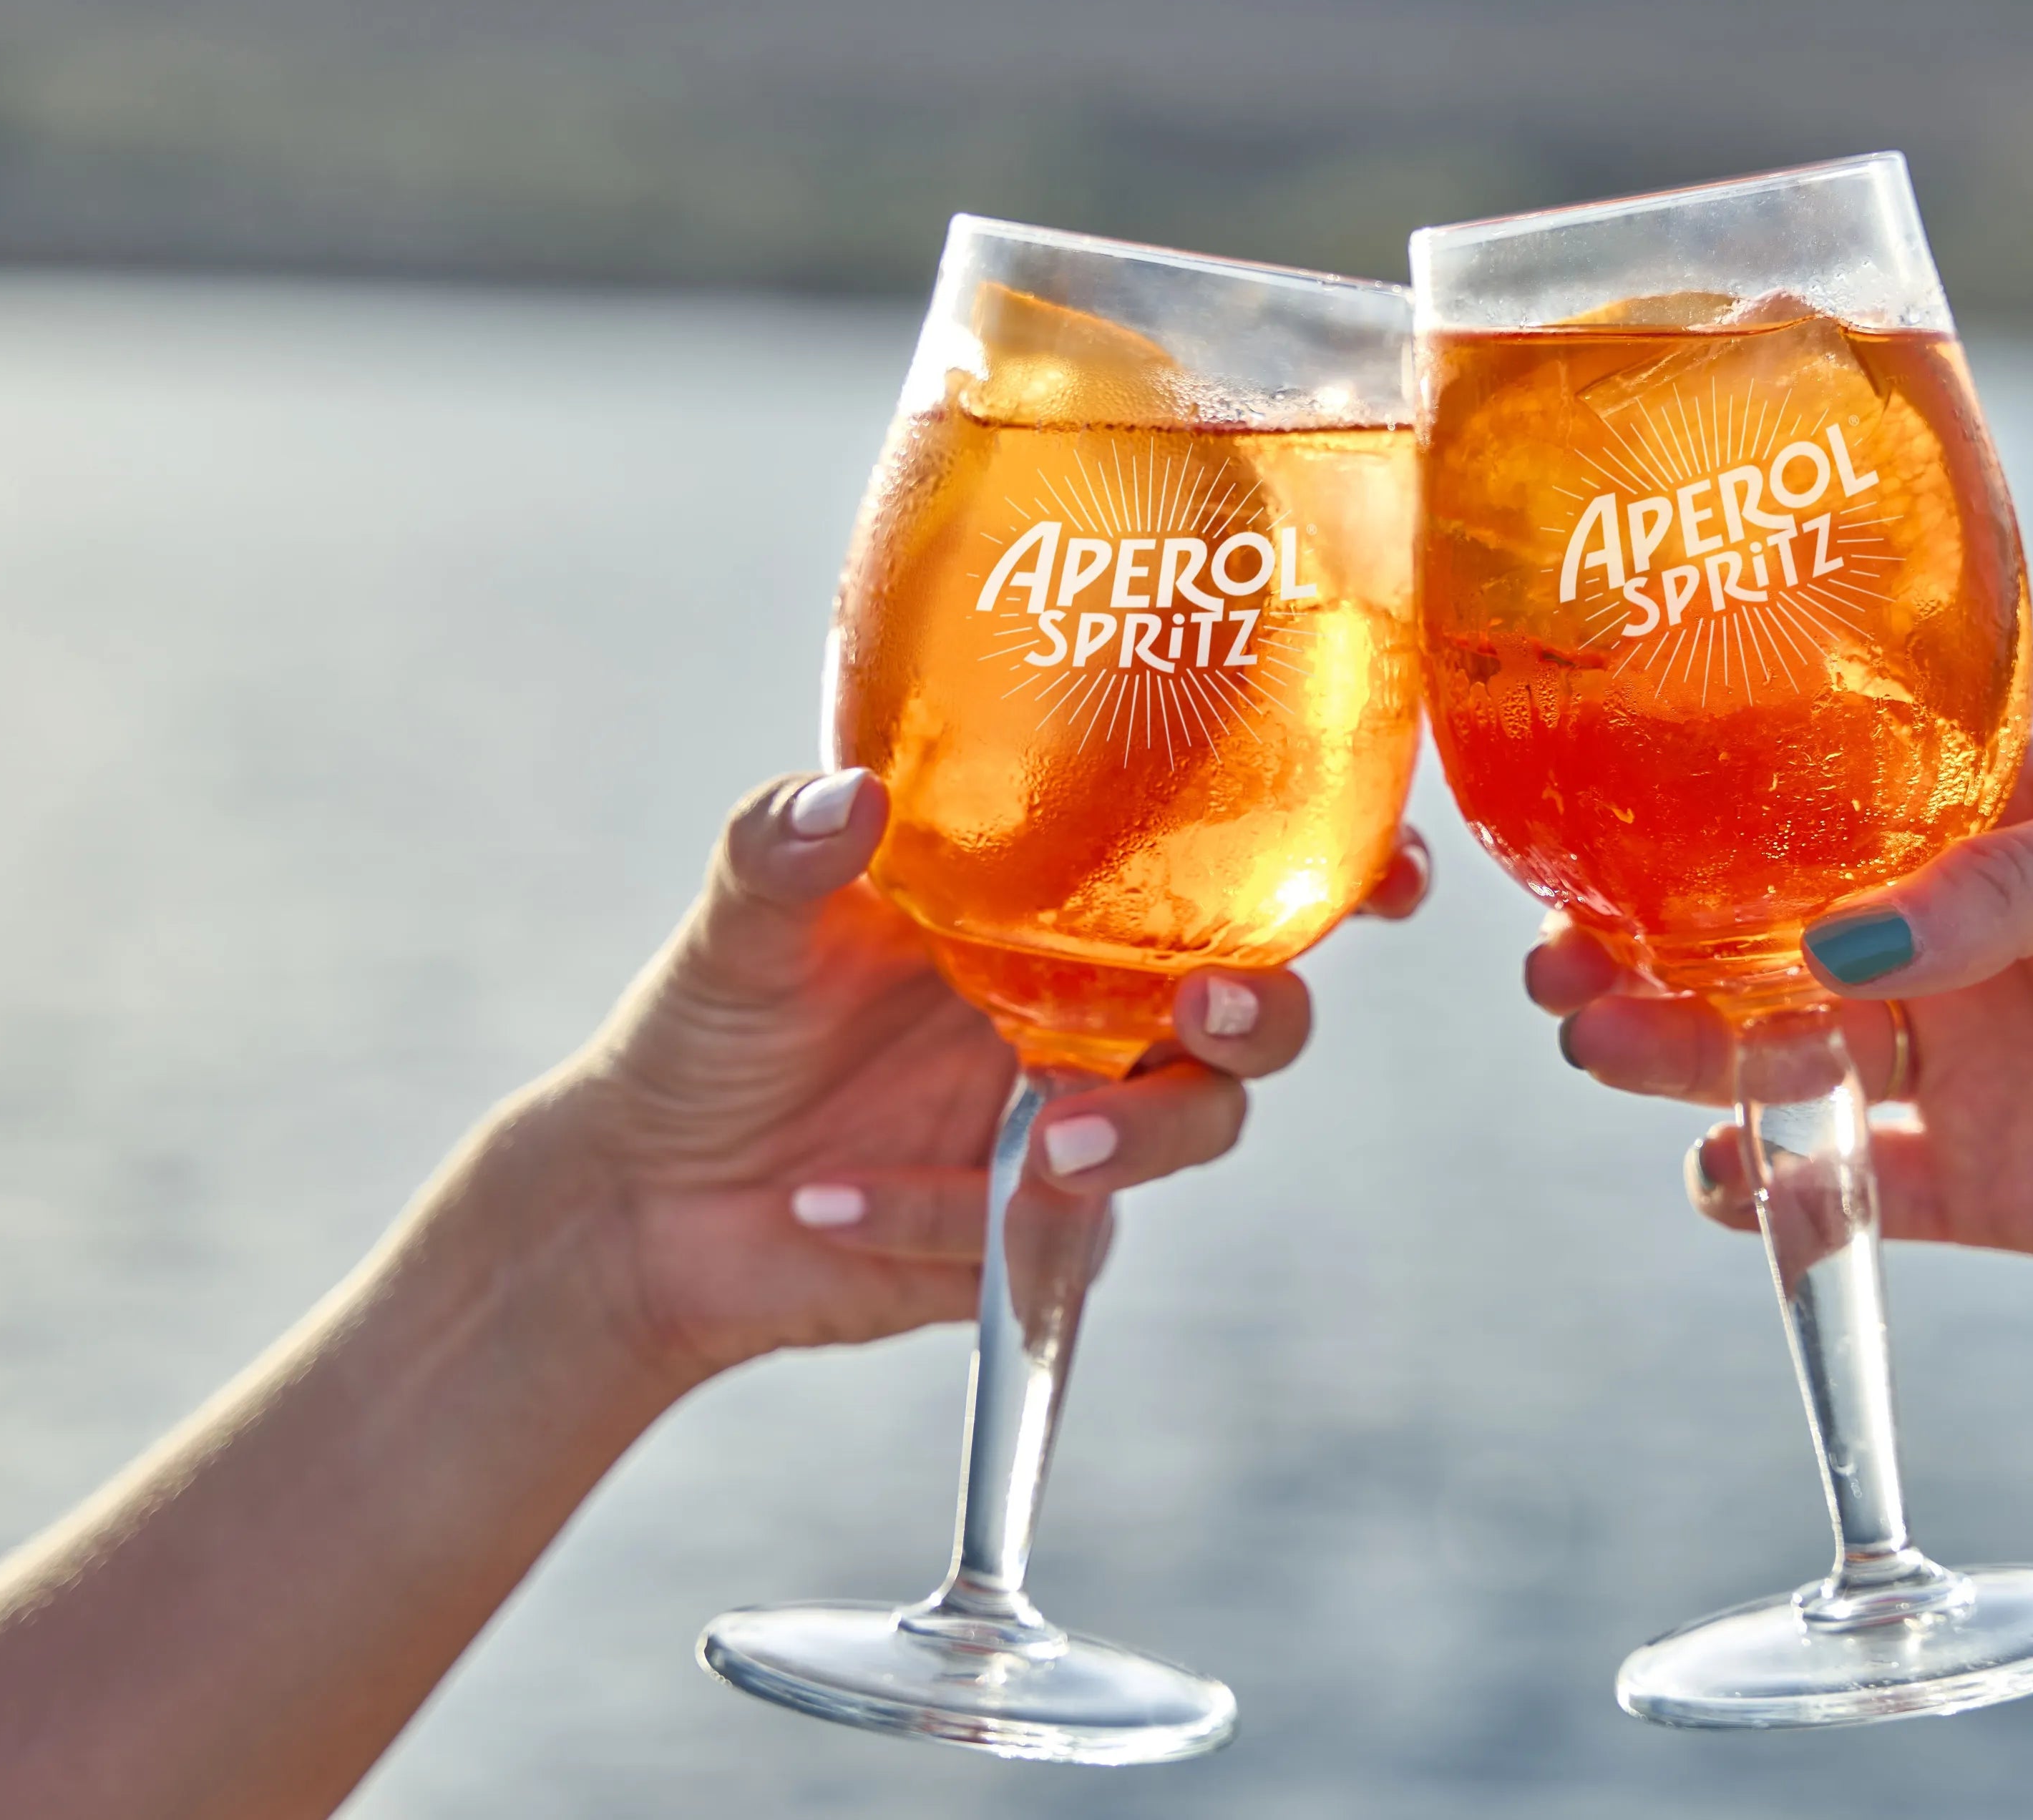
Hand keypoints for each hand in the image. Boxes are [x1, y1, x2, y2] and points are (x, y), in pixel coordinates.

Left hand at [530, 770, 1430, 1381]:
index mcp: (1057, 898)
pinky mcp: (1040, 1231)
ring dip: (1140, 1132)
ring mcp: (1080, 1116)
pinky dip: (951, 1218)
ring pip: (1193, 1122)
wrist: (648, 1204)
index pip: (1224, 862)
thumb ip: (780, 852)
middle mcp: (1094, 1000)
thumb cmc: (706, 1029)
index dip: (1330, 861)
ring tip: (1039, 1152)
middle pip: (1257, 1002)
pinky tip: (831, 1202)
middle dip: (1263, 1006)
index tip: (1384, 864)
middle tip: (1204, 1007)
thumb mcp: (738, 923)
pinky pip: (1053, 1235)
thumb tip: (848, 796)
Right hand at [1529, 739, 2032, 1294]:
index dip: (1701, 829)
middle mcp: (1959, 943)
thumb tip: (1835, 951)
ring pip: (1780, 1062)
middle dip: (1654, 952)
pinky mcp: (1992, 1190)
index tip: (1601, 838)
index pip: (1816, 815)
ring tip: (1608, 1052)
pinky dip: (1772, 1192)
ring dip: (1686, 1059)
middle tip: (1563, 967)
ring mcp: (1967, 1068)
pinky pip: (1848, 1193)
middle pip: (1762, 945)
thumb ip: (2003, 892)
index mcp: (1992, 827)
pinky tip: (1724, 1176)